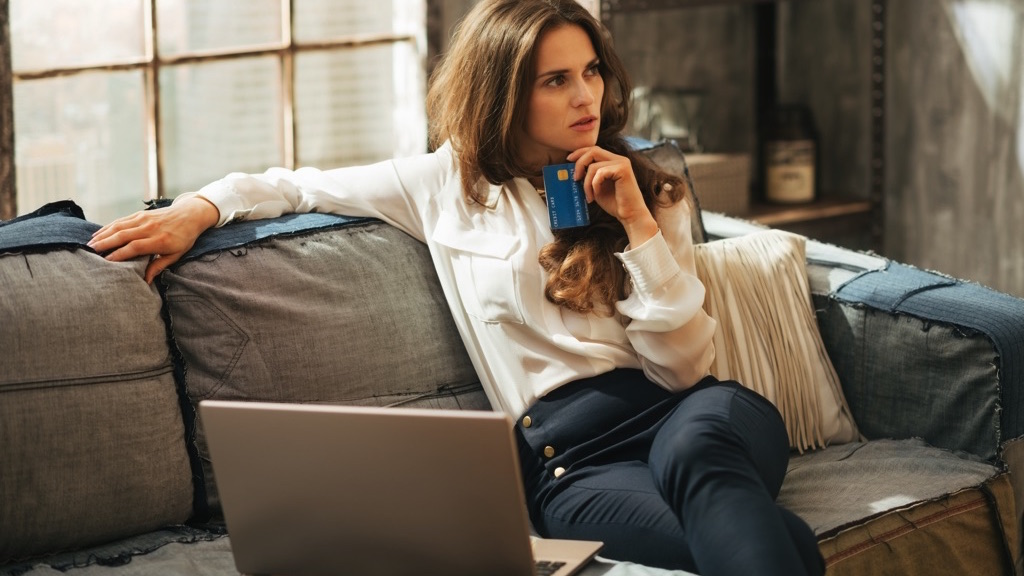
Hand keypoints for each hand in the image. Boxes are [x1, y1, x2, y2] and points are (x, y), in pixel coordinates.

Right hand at [88, 196, 219, 283]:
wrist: (190, 214)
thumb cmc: (184, 238)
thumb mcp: (176, 255)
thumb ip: (159, 266)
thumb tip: (145, 281)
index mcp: (160, 240)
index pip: (135, 248)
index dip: (119, 254)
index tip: (106, 262)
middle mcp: (150, 228)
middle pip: (123, 236)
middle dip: (105, 244)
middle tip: (90, 253)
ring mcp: (144, 219)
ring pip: (119, 227)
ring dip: (103, 235)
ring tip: (90, 244)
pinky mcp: (140, 214)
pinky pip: (121, 220)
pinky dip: (108, 227)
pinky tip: (99, 234)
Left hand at [567, 146, 658, 244]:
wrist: (629, 214)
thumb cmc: (614, 203)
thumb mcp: (597, 187)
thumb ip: (589, 176)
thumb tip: (573, 169)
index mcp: (613, 161)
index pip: (594, 149)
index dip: (580, 152)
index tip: (568, 160)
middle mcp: (619, 159)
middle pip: (593, 151)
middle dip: (579, 163)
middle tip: (575, 179)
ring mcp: (622, 163)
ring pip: (593, 165)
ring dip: (586, 183)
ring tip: (589, 196)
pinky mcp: (623, 170)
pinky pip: (600, 173)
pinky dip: (594, 185)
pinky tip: (596, 195)